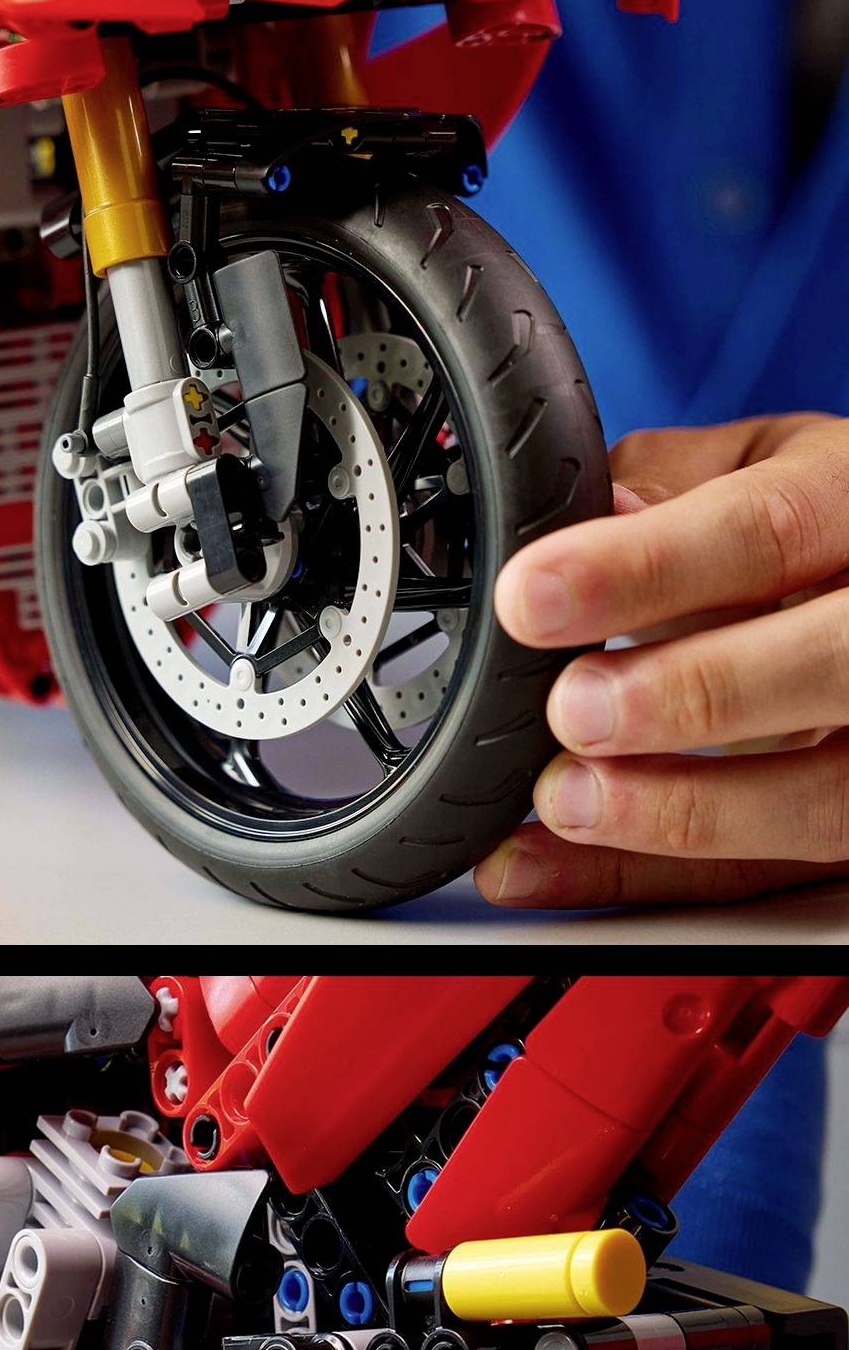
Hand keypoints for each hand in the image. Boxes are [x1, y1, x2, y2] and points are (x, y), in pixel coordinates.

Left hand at [476, 415, 848, 908]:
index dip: (646, 568)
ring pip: (823, 793)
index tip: (531, 595)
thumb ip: (665, 490)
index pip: (767, 530)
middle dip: (694, 693)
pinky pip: (761, 875)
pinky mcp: (847, 827)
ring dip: (680, 810)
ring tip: (564, 799)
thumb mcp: (749, 471)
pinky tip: (541, 866)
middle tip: (574, 708)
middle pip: (832, 662)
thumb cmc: (801, 527)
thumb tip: (590, 513)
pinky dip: (641, 877)